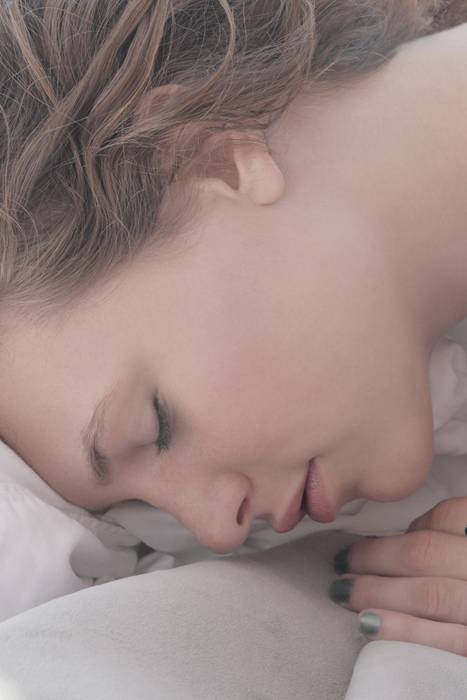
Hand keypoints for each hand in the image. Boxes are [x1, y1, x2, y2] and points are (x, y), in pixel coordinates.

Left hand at [328, 497, 466, 656]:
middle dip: (375, 558)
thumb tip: (410, 534)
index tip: (365, 544)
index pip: (448, 518)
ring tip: (343, 592)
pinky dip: (403, 630)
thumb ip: (457, 534)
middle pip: (426, 554)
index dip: (402, 530)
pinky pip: (446, 639)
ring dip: (376, 591)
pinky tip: (369, 625)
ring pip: (428, 593)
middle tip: (341, 564)